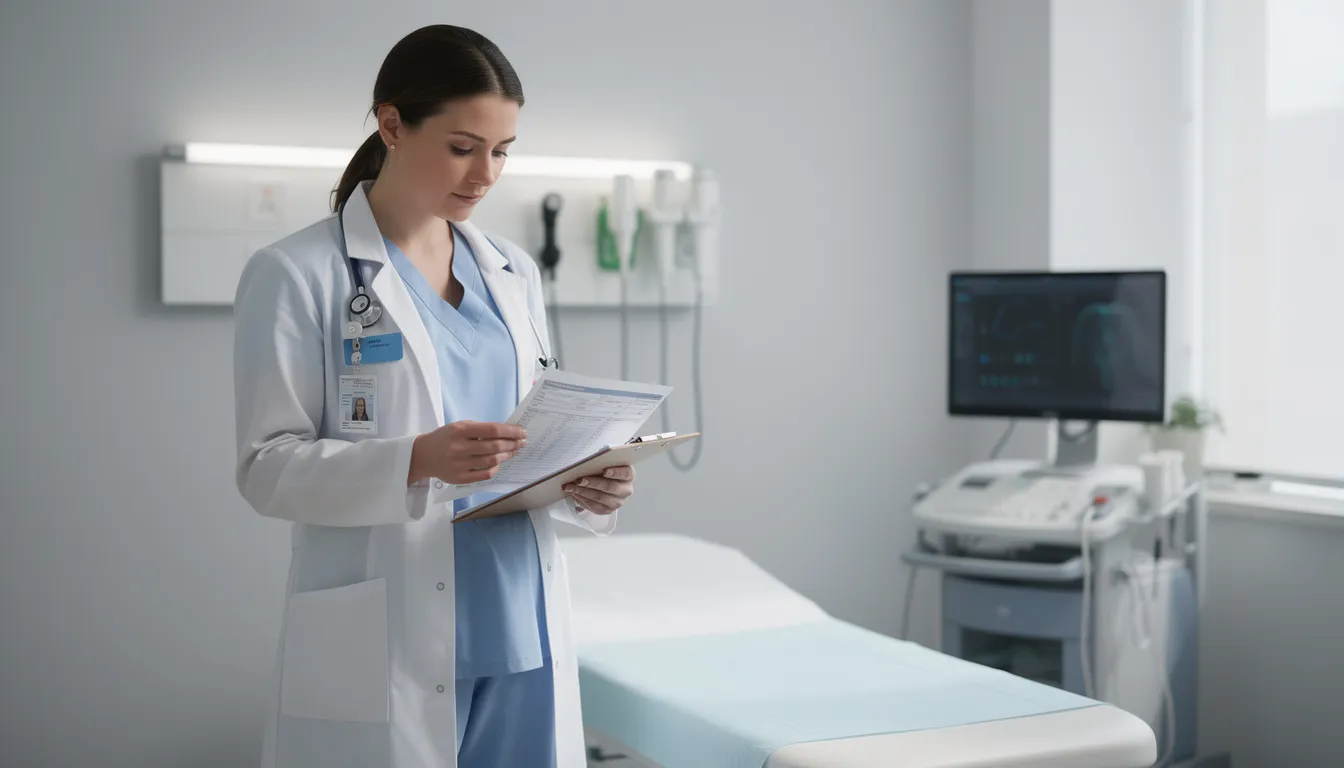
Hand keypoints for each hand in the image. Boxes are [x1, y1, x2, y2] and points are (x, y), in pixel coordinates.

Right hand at [408, 421, 525, 485]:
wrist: (423, 455)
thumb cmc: (445, 438)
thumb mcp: (459, 426)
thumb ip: (480, 429)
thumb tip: (507, 433)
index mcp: (460, 431)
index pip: (492, 430)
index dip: (511, 431)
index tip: (522, 432)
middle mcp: (460, 448)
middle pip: (494, 447)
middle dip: (513, 444)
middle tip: (522, 442)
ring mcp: (460, 465)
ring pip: (492, 461)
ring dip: (507, 455)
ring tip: (514, 451)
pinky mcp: (460, 478)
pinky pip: (485, 474)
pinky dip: (496, 468)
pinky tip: (499, 462)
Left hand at [562, 465, 634, 515]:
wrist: (606, 481)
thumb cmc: (605, 468)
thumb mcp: (606, 462)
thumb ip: (601, 461)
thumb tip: (588, 461)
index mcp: (629, 475)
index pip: (625, 473)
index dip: (615, 472)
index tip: (604, 471)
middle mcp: (626, 490)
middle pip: (611, 487)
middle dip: (593, 483)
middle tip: (579, 480)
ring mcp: (618, 502)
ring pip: (601, 498)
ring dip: (583, 493)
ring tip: (571, 487)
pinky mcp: (609, 510)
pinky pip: (595, 507)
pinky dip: (583, 501)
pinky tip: (574, 495)